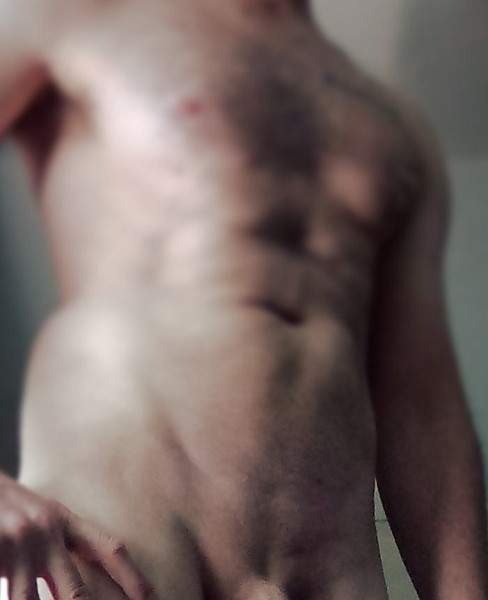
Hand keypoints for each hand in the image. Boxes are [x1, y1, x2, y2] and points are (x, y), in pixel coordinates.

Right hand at [0, 474, 155, 599]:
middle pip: (77, 590)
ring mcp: (21, 544)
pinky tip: (17, 598)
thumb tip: (87, 581)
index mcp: (66, 519)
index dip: (132, 577)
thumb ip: (64, 542)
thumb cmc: (9, 508)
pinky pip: (12, 596)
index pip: (109, 549)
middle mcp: (48, 530)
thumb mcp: (43, 517)